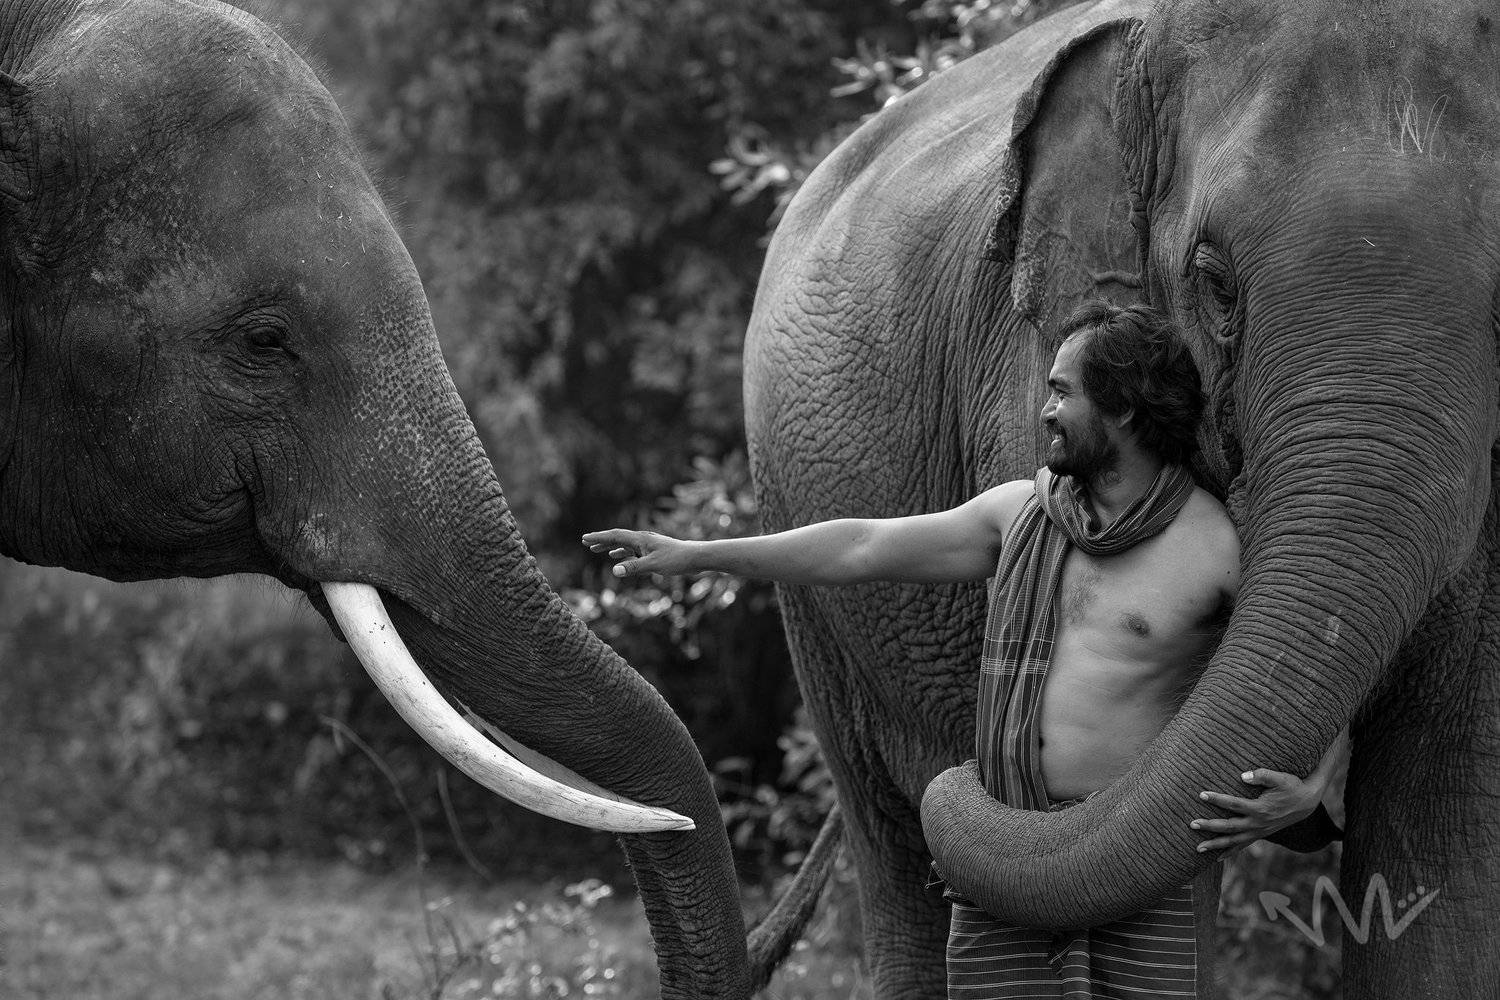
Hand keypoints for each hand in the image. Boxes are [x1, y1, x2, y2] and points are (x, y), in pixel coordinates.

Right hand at [582, 528, 691, 577]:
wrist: (695, 557)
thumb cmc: (676, 560)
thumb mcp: (653, 565)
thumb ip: (633, 568)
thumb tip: (613, 570)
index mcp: (640, 539)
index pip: (614, 536)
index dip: (599, 537)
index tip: (584, 538)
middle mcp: (642, 539)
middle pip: (617, 537)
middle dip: (601, 540)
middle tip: (585, 542)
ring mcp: (647, 544)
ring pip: (623, 544)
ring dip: (609, 546)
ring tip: (596, 550)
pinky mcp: (653, 551)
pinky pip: (632, 550)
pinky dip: (621, 553)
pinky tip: (617, 557)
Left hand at [1189, 768, 1323, 855]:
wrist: (1307, 802)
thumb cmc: (1291, 786)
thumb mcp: (1280, 777)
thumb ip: (1262, 775)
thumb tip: (1243, 775)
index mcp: (1260, 808)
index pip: (1234, 804)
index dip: (1217, 799)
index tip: (1201, 795)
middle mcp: (1258, 823)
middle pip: (1230, 827)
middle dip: (1210, 826)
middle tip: (1192, 824)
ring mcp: (1259, 831)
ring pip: (1234, 841)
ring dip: (1216, 845)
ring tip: (1198, 848)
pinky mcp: (1261, 834)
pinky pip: (1243, 846)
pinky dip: (1230, 852)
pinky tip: (1217, 858)